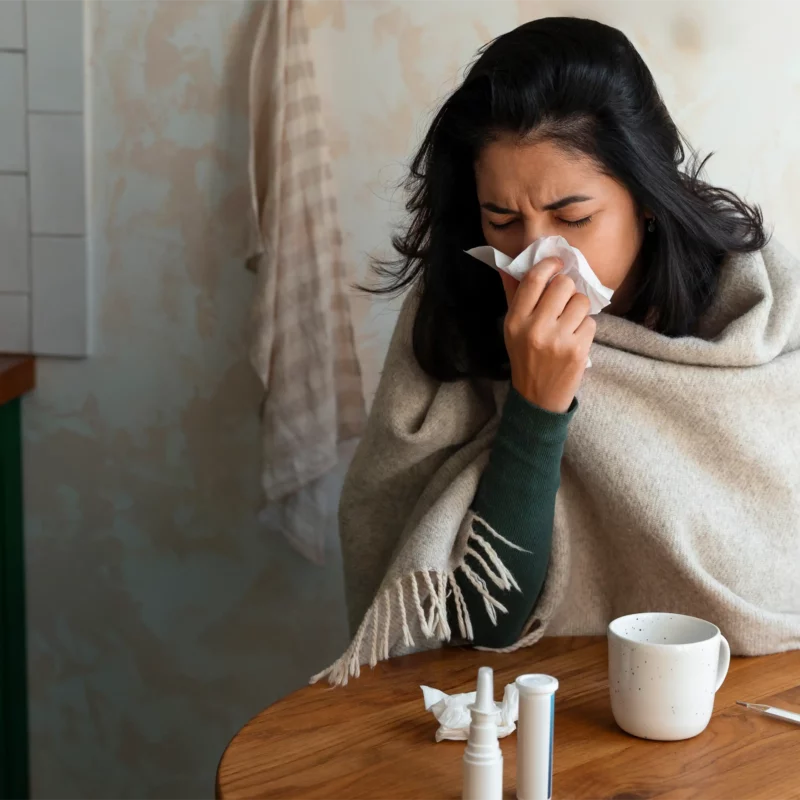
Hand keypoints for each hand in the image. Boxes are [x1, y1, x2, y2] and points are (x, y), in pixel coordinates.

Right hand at [501, 257, 596, 413]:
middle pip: (563, 285)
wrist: (538, 397)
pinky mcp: (578, 350)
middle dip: (567, 288)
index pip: (534, 280)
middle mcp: (535, 328)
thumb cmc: (525, 357)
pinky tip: (574, 338)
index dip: (549, 264)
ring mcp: (558, 340)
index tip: (557, 264)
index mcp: (515, 320)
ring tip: (570, 320)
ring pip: (581, 301)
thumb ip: (513, 296)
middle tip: (563, 299)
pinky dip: (585, 327)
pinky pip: (591, 321)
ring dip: (579, 308)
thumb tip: (509, 266)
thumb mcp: (512, 329)